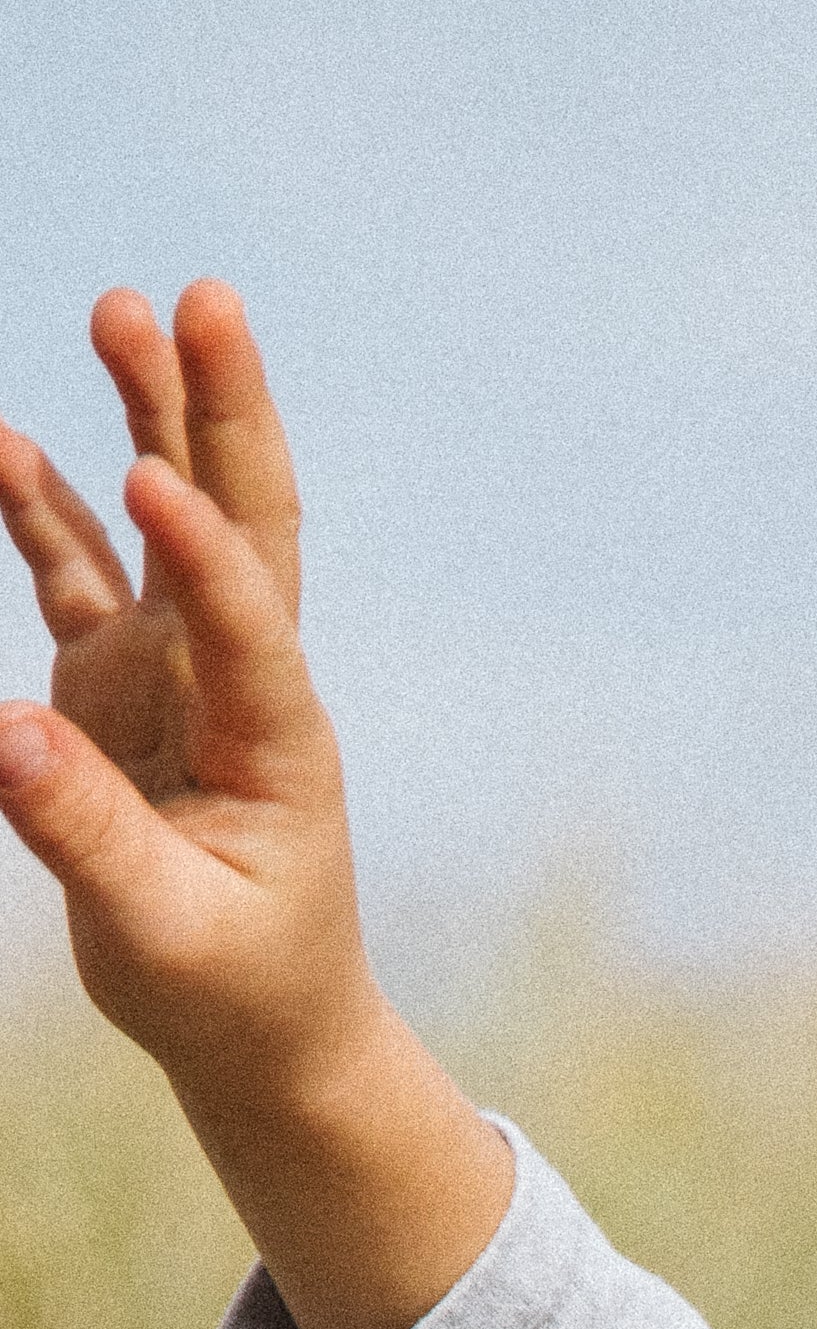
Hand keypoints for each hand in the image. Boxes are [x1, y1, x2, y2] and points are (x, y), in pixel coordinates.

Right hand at [0, 284, 506, 1328]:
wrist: (265, 1029)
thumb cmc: (236, 993)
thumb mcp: (166, 937)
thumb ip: (88, 837)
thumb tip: (6, 734)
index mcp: (277, 742)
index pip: (248, 625)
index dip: (203, 554)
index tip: (149, 480)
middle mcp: (239, 683)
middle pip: (243, 521)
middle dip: (218, 410)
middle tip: (202, 298)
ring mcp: (180, 673)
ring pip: (168, 523)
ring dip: (143, 418)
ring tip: (120, 307)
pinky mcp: (126, 685)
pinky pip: (82, 576)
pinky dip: (45, 509)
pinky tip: (5, 442)